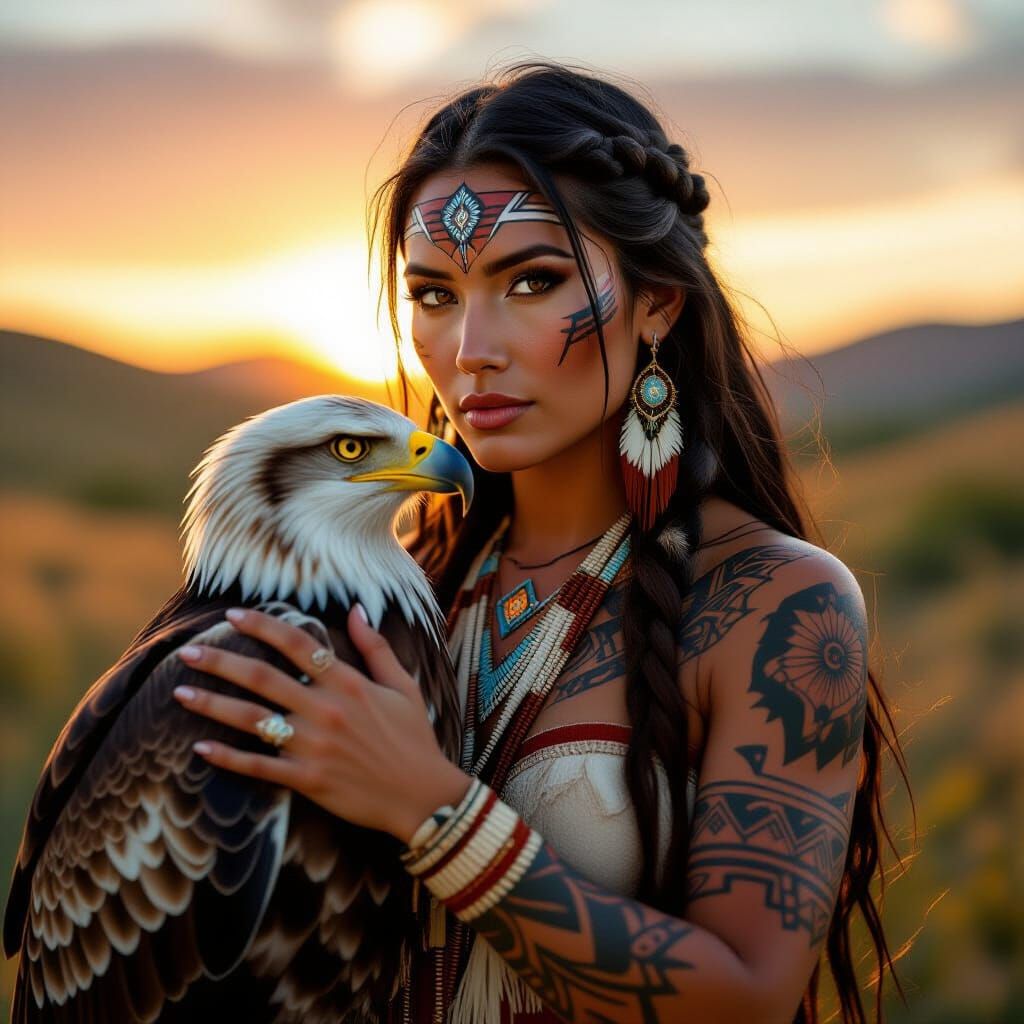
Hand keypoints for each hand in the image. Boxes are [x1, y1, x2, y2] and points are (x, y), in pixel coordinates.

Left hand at [172, 604, 471, 841]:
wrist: (423, 796)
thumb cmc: (415, 738)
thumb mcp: (403, 686)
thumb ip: (376, 647)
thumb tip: (357, 608)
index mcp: (349, 683)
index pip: (297, 644)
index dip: (262, 625)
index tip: (232, 614)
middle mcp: (326, 709)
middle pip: (263, 677)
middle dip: (221, 661)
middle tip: (187, 652)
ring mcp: (314, 746)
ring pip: (252, 719)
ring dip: (212, 704)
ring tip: (180, 692)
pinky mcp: (307, 779)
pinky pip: (259, 767)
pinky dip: (228, 757)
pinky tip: (201, 747)